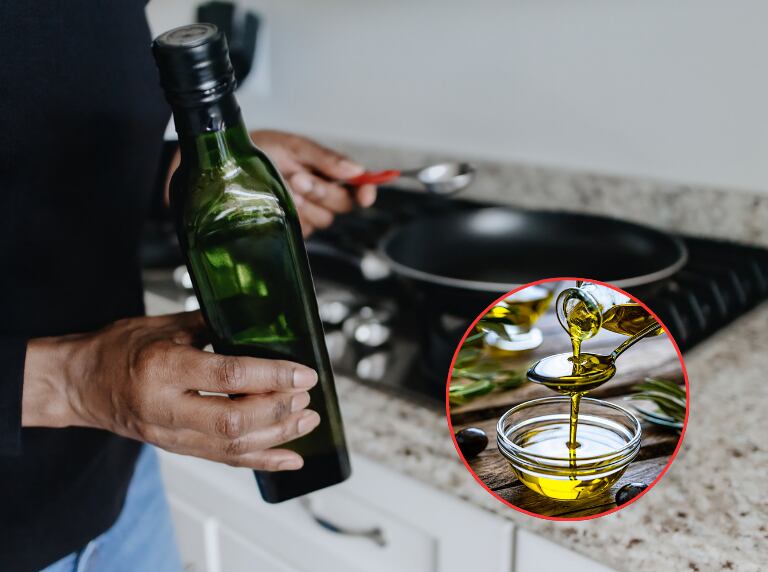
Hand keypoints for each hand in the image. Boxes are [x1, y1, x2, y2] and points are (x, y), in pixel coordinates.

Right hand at [22, 312, 319, 470]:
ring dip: (278, 436)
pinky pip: (224, 460)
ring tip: (306, 420)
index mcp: (163, 368)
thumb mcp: (163, 325)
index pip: (228, 376)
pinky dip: (262, 461)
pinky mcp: (176, 448)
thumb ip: (213, 324)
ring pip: (233, 445)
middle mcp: (166, 407)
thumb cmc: (118, 349)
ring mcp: (169, 435)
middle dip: (279, 411)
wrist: (80, 383)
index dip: (272, 377)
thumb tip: (258, 321)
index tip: (303, 373)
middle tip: (306, 396)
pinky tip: (290, 457)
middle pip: (234, 420)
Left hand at [249, 130, 376, 236]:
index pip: (358, 186)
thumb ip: (326, 158)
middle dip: (322, 192)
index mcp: (329, 171)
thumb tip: (356, 170)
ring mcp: (309, 212)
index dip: (366, 191)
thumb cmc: (262, 149)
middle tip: (299, 178)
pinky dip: (292, 216)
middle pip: (343, 204)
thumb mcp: (294, 146)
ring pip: (324, 219)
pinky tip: (278, 203)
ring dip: (304, 204)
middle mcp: (323, 193)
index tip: (366, 195)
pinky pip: (304, 230)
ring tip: (283, 188)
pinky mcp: (295, 228)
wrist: (231, 164)